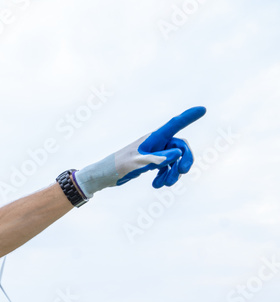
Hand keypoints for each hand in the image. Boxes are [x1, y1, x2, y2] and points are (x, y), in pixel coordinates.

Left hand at [74, 106, 205, 197]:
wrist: (104, 176)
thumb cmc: (118, 166)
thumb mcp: (138, 163)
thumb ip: (157, 158)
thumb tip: (178, 154)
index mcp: (153, 138)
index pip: (174, 125)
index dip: (188, 117)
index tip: (203, 109)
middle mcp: (156, 143)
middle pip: (181, 147)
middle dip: (184, 160)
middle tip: (182, 172)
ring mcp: (155, 152)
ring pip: (175, 160)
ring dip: (173, 173)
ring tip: (164, 184)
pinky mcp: (151, 162)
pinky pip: (167, 168)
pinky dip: (165, 177)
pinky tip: (156, 185)